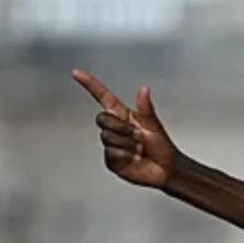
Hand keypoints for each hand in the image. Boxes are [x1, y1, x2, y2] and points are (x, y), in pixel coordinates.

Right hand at [73, 68, 180, 189]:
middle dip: (122, 127)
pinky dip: (125, 156)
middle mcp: (115, 128)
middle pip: (102, 119)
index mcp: (123, 115)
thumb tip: (144, 89)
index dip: (90, 84)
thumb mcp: (154, 124)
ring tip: (139, 149)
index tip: (77, 73)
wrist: (166, 169)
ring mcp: (111, 144)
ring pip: (107, 137)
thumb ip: (146, 108)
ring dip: (127, 143)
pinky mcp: (111, 160)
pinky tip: (134, 159)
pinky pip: (110, 153)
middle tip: (139, 136)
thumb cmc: (162, 146)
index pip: (102, 96)